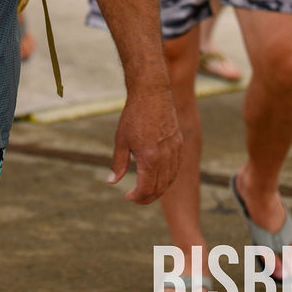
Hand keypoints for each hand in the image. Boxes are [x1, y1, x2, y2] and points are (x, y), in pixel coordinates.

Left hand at [108, 83, 181, 203]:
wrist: (151, 93)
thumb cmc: (133, 116)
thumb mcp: (121, 140)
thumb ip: (118, 164)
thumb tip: (111, 182)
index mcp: (150, 159)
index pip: (146, 189)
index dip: (137, 197)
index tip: (128, 197)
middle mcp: (165, 158)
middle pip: (160, 188)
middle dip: (148, 197)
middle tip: (137, 198)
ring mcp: (175, 151)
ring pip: (170, 180)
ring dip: (159, 189)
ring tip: (147, 190)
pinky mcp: (179, 144)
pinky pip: (176, 168)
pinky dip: (168, 177)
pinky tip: (159, 177)